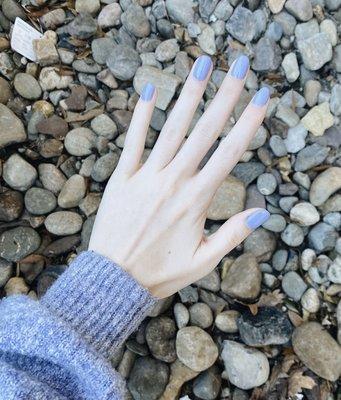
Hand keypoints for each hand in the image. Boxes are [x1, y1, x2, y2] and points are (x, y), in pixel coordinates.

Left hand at [89, 55, 269, 297]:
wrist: (114, 279)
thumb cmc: (161, 272)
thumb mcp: (204, 261)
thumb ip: (232, 235)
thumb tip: (262, 211)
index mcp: (196, 200)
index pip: (229, 154)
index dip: (248, 123)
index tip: (260, 97)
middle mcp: (174, 182)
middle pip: (204, 132)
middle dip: (224, 96)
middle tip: (238, 65)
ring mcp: (146, 177)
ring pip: (171, 129)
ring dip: (188, 95)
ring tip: (201, 64)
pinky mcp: (122, 178)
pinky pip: (133, 141)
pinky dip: (141, 115)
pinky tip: (150, 90)